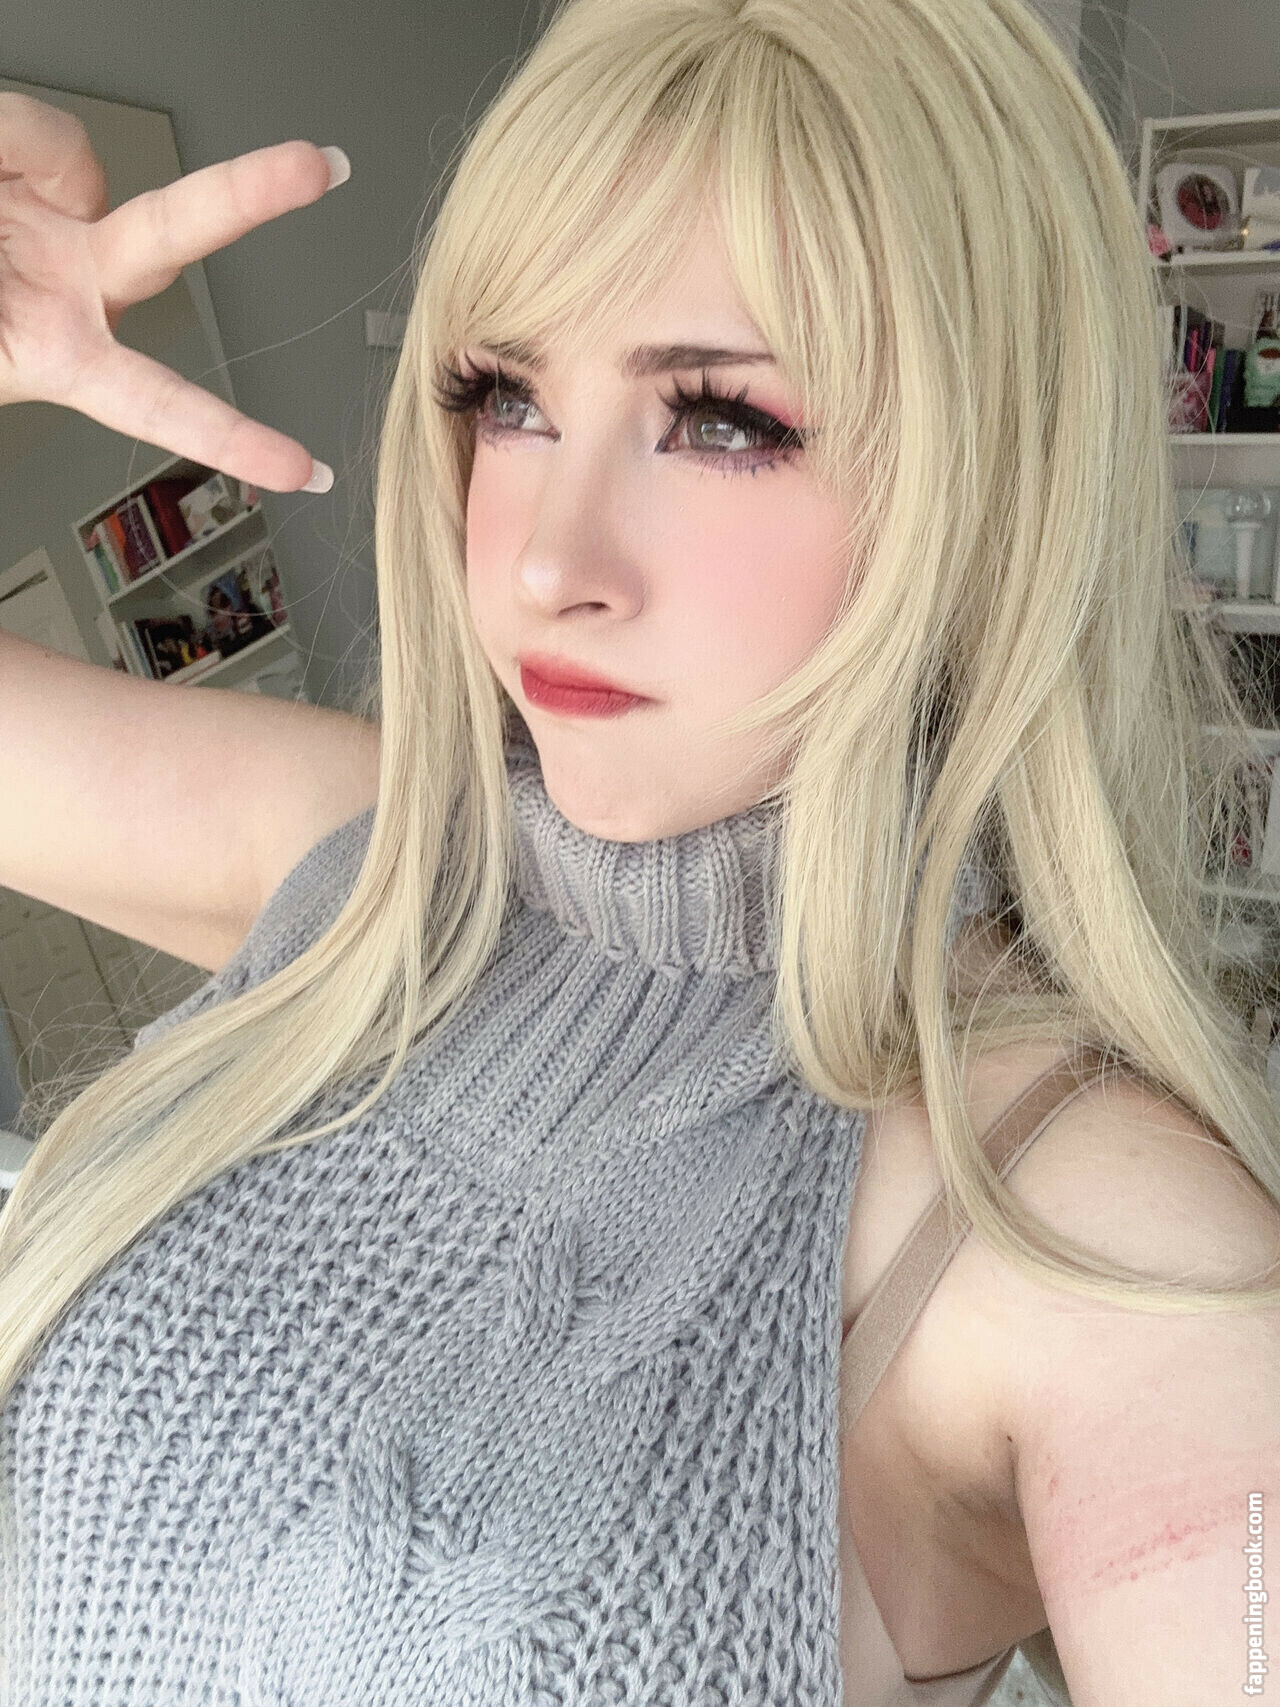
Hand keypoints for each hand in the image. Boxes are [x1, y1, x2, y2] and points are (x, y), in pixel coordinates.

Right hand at [0, 91, 346, 491]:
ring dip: (5, 162)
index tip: (304, 472)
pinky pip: (27, 133)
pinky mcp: (31, 153)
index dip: (229, 438)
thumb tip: (40, 222)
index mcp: (59, 349)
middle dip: (250, 192)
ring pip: (70, 158)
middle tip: (320, 164)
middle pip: (175, 232)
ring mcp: (57, 210)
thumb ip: (12, 316)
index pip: (157, 400)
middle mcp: (76, 276)